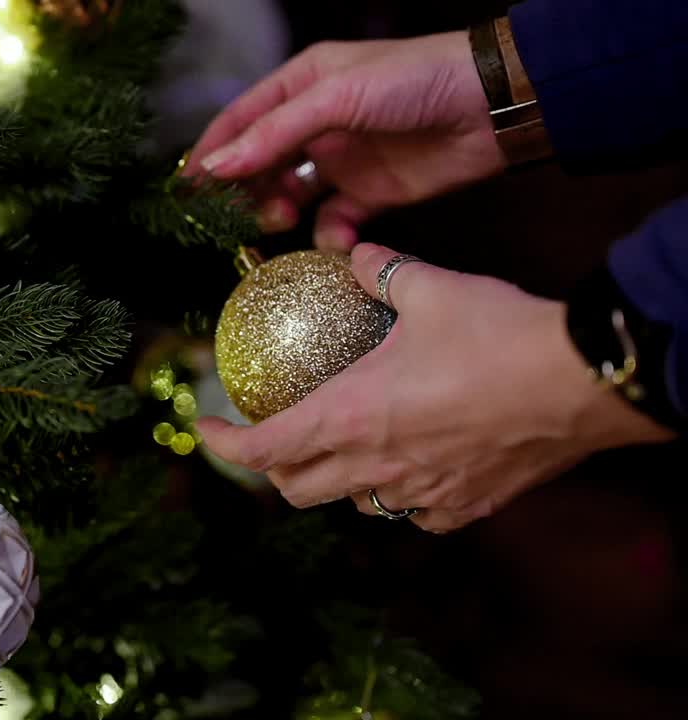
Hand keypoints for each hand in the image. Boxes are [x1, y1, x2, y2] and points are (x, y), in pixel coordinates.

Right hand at [184, 33, 507, 250]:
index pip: (241, 121)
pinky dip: (328, 235)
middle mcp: (317, 123)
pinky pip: (335, 221)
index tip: (186, 190)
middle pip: (261, 163)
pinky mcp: (374, 193)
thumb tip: (218, 167)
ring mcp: (344, 160)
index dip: (212, 153)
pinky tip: (333, 240)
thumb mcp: (337, 96)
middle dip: (242, 190)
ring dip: (277, 212)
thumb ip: (275, 133)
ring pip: (291, 194)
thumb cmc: (415, 81)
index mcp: (302, 85)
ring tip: (276, 222)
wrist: (495, 104)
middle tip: (229, 217)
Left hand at [197, 244, 674, 531]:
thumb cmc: (499, 334)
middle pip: (299, 489)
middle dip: (274, 468)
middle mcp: (377, 466)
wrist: (585, 381)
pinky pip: (416, 512)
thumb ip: (381, 272)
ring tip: (343, 446)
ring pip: (356, 504)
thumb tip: (358, 255)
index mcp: (350, 417)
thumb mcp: (429, 288)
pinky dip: (398, 492)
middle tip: (274, 433)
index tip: (205, 427)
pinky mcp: (467, 505)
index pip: (264, 448)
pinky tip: (412, 463)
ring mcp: (422, 492)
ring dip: (336, 481)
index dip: (224, 443)